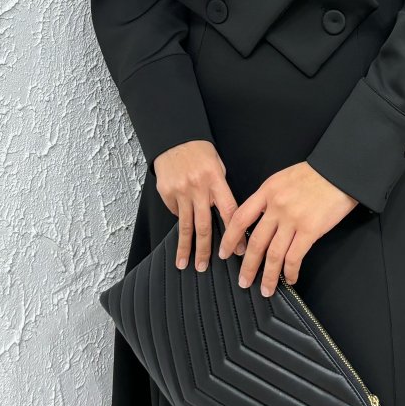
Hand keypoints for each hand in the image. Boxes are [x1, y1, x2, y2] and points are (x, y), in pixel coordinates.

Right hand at [152, 139, 245, 271]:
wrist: (176, 138)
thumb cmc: (201, 152)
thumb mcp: (219, 167)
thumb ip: (221, 191)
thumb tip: (227, 218)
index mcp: (216, 180)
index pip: (229, 211)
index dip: (235, 233)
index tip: (238, 251)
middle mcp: (198, 188)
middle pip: (204, 225)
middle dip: (205, 249)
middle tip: (204, 267)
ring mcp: (181, 191)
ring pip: (185, 225)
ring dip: (185, 247)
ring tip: (184, 263)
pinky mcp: (167, 192)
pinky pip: (175, 212)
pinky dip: (179, 220)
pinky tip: (181, 228)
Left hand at [217, 162, 358, 296]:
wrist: (340, 171)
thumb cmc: (315, 174)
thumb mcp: (283, 178)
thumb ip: (269, 197)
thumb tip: (260, 219)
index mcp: (267, 191)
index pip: (240, 218)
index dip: (230, 238)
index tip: (225, 253)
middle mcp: (276, 206)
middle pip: (255, 242)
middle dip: (248, 266)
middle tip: (243, 281)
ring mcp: (293, 218)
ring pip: (274, 254)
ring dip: (268, 275)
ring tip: (266, 289)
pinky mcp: (310, 229)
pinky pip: (294, 257)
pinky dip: (290, 272)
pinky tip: (290, 279)